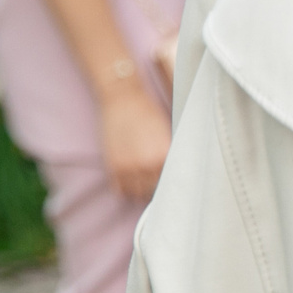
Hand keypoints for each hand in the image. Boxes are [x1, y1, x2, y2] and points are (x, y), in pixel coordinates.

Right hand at [98, 85, 171, 201]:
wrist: (123, 100)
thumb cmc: (148, 112)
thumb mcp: (168, 132)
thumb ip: (173, 152)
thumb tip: (179, 167)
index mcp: (166, 155)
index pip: (174, 180)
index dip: (176, 183)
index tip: (177, 185)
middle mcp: (148, 164)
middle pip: (157, 190)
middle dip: (160, 188)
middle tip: (162, 186)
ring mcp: (129, 168)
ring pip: (138, 193)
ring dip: (143, 191)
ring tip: (147, 186)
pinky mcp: (113, 167)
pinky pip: (120, 190)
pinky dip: (127, 190)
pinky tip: (133, 185)